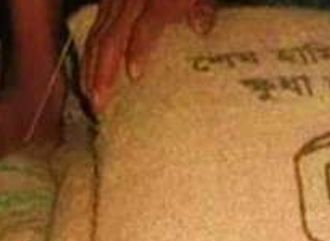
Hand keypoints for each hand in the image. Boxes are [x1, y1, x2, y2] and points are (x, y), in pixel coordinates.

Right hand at [83, 0, 214, 110]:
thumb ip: (201, 10)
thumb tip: (200, 29)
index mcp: (158, 0)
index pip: (144, 26)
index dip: (138, 50)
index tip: (134, 75)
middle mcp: (129, 0)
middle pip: (111, 37)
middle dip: (102, 71)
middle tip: (100, 101)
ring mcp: (114, 2)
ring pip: (96, 36)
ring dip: (89, 68)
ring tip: (90, 97)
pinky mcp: (106, 4)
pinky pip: (93, 31)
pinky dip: (88, 56)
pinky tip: (86, 77)